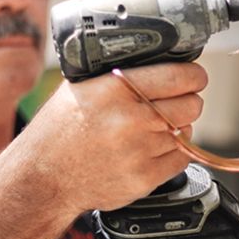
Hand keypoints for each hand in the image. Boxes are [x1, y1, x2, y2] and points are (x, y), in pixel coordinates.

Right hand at [24, 62, 207, 212]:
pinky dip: (173, 152)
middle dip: (188, 100)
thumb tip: (159, 59)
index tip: (194, 76)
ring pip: (187, 131)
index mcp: (115, 89)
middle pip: (191, 104)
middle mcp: (130, 119)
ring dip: (177, 127)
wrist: (43, 178)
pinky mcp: (145, 178)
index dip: (193, 75)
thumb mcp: (82, 87)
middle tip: (178, 100)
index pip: (179, 76)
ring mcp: (140, 151)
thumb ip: (119, 74)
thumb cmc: (59, 130)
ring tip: (153, 127)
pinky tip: (153, 147)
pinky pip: (181, 158)